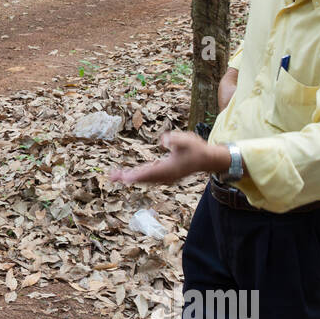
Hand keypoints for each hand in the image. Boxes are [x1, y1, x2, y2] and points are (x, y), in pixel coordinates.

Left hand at [109, 131, 227, 185]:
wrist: (207, 159)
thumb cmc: (197, 148)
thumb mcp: (187, 139)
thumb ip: (175, 139)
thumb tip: (163, 140)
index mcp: (169, 168)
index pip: (150, 173)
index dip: (136, 175)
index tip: (124, 178)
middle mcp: (166, 176)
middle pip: (144, 178)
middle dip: (128, 177)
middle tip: (112, 177)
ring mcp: (166, 177)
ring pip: (146, 179)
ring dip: (131, 177)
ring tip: (116, 176)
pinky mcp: (166, 176)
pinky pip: (150, 178)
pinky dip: (139, 176)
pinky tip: (130, 174)